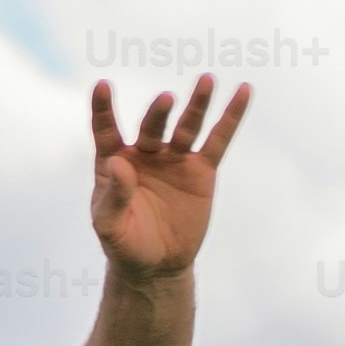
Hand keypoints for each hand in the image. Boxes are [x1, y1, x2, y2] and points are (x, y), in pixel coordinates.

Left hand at [87, 72, 246, 281]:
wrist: (156, 265)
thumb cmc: (124, 244)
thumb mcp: (110, 226)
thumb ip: (113, 195)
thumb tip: (118, 162)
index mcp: (114, 162)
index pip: (106, 130)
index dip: (103, 109)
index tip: (101, 85)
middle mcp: (145, 153)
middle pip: (153, 126)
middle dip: (158, 114)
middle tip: (166, 100)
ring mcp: (175, 159)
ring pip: (187, 126)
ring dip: (197, 104)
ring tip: (207, 80)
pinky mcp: (202, 170)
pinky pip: (219, 139)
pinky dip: (231, 116)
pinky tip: (244, 91)